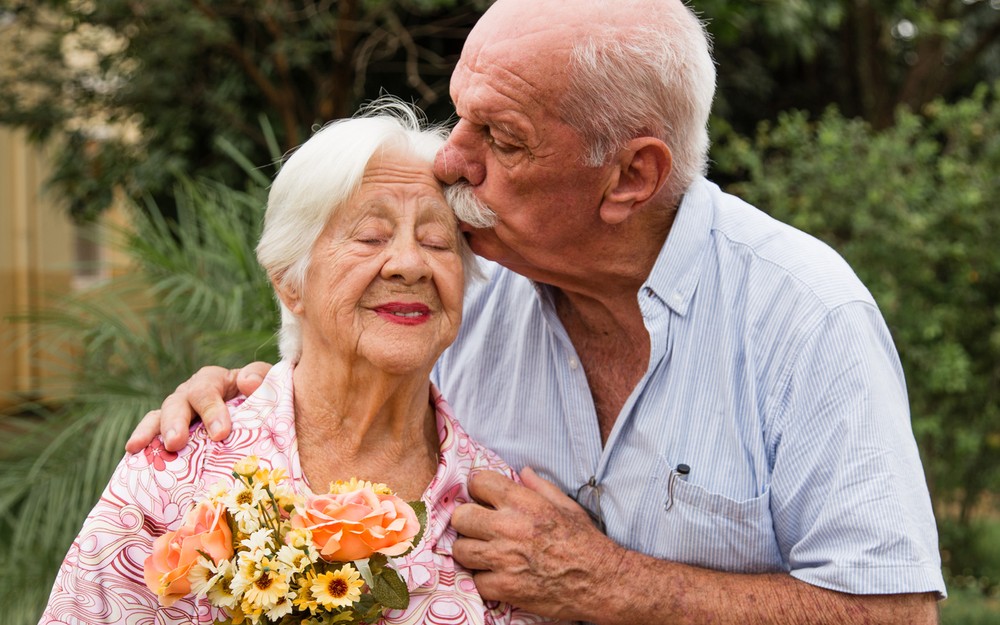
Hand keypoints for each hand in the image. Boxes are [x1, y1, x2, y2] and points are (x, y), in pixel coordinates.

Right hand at [125, 362, 272, 452]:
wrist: (261, 420)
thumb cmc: (263, 402)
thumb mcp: (268, 387)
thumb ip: (262, 381)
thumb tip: (247, 382)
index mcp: (215, 381)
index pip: (207, 389)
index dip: (211, 409)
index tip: (220, 433)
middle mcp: (192, 394)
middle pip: (178, 402)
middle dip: (176, 422)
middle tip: (176, 442)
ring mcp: (178, 413)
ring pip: (159, 415)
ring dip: (152, 430)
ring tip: (140, 447)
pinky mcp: (169, 432)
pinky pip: (151, 433)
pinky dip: (141, 439)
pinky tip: (131, 453)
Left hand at [450, 467, 624, 620]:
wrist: (600, 580)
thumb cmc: (585, 541)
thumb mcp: (566, 505)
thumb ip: (540, 486)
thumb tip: (523, 472)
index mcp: (524, 503)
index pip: (478, 482)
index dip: (479, 490)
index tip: (483, 499)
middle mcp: (509, 527)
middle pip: (461, 516)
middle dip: (468, 521)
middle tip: (479, 528)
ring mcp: (504, 559)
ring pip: (461, 550)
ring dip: (471, 551)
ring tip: (485, 553)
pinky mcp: (504, 587)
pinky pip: (475, 581)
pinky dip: (484, 580)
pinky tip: (497, 576)